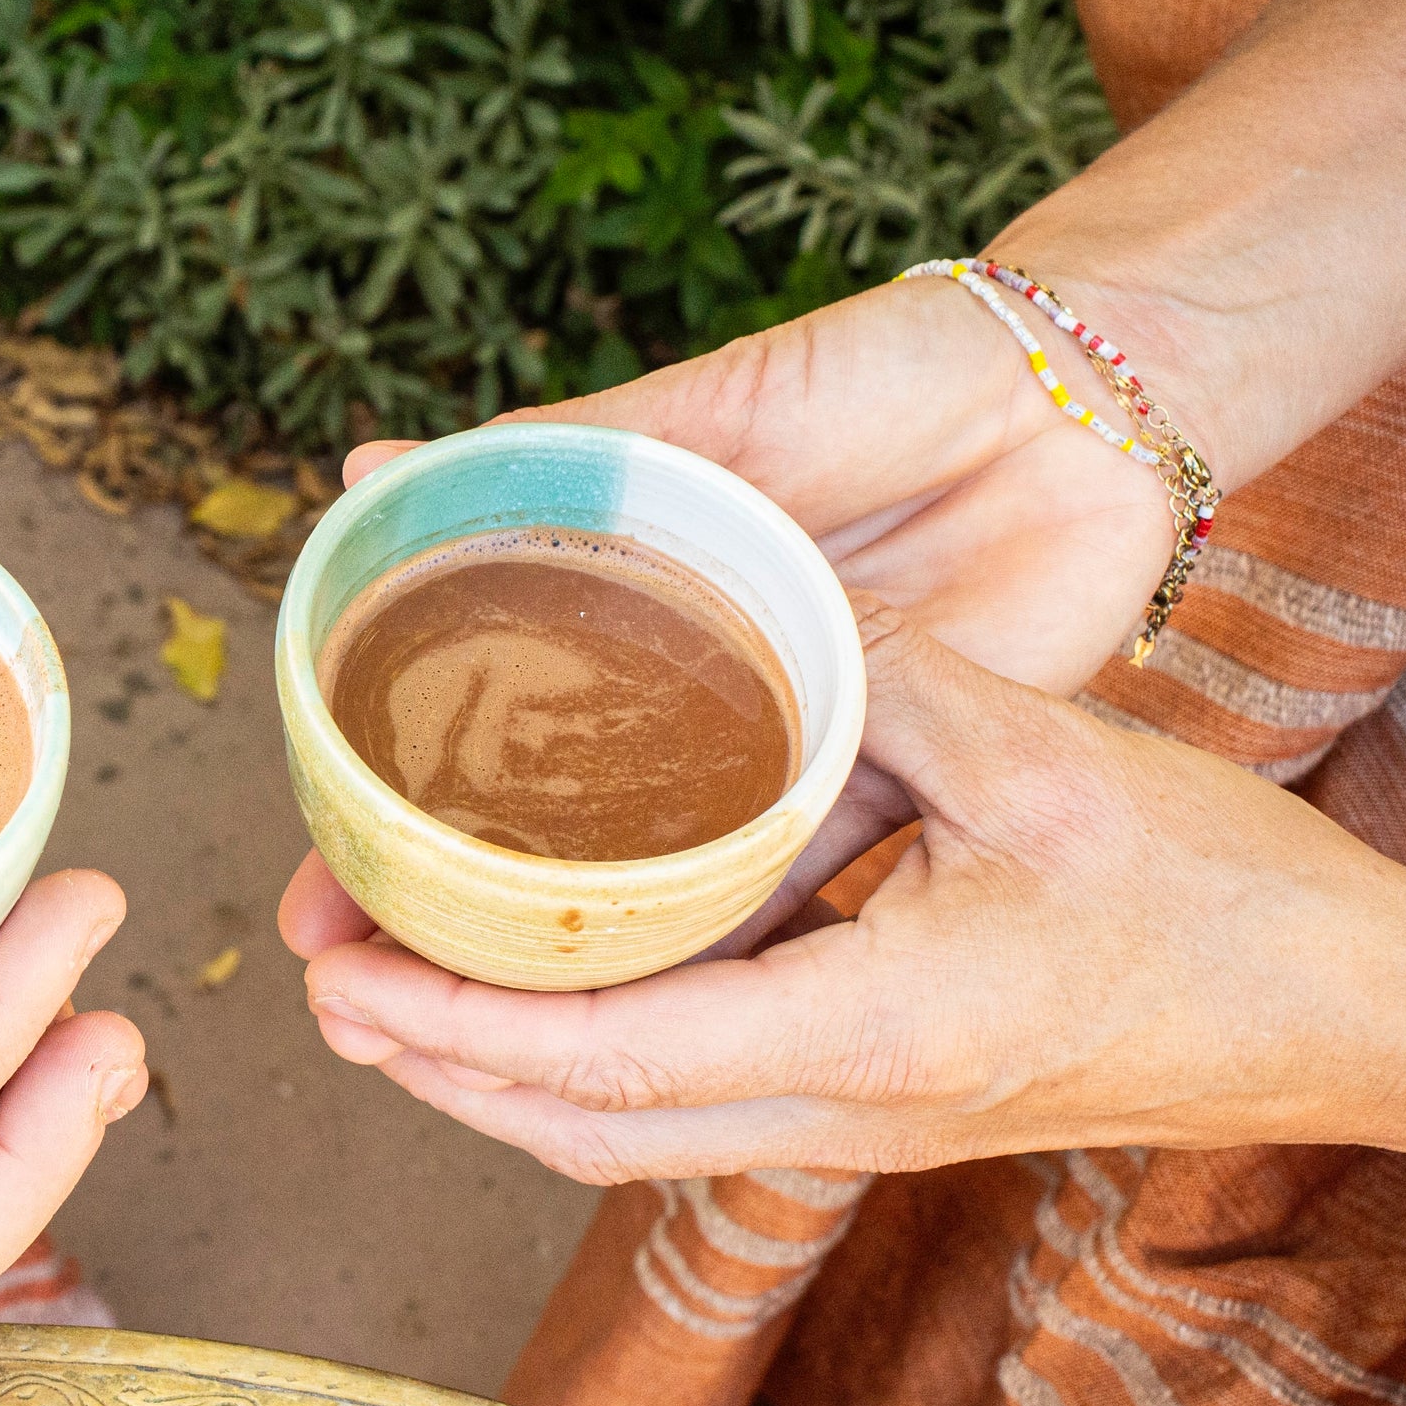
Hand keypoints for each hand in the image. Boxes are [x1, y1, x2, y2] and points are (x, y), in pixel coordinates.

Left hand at [287, 600, 1405, 1185]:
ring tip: (387, 987)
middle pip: (575, 1130)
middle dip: (430, 1063)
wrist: (1354, 1016)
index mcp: (870, 1036)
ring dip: (492, 1077)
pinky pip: (686, 1114)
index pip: (605, 1059)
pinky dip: (579, 1069)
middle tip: (317, 972)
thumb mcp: (1044, 761)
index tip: (338, 972)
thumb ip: (877, 691)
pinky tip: (541, 994)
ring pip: (621, 1140)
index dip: (453, 1025)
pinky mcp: (884, 1109)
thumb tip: (735, 621)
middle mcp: (844, 1114)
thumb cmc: (1223, 898)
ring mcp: (862, 1129)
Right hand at [290, 269, 1196, 954]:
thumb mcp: (712, 410)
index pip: (482, 735)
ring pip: (664, 883)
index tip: (317, 900)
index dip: (393, 820)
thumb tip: (367, 465)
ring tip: (480, 1037)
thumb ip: (561, 455)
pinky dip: (733, 935)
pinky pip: (803, 874)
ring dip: (577, 961)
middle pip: (553, 840)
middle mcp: (697, 692)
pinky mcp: (893, 775)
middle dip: (455, 928)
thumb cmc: (892, 367)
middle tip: (361, 995)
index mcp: (633, 600)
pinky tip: (658, 1010)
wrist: (1089, 391)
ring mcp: (789, 746)